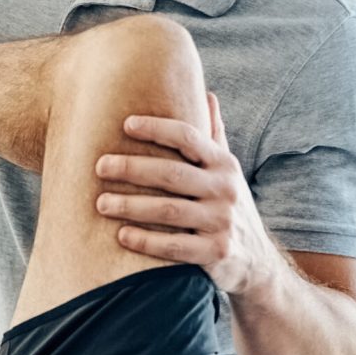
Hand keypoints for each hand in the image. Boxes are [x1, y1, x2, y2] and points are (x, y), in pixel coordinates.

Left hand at [95, 92, 276, 296]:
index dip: (157, 128)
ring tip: (101, 203)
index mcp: (223, 164)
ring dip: (131, 205)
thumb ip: (214, 135)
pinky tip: (122, 235)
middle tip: (100, 166)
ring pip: (169, 210)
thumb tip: (207, 94)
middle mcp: (225, 190)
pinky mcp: (216, 252)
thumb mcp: (227, 170)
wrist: (255, 260)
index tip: (126, 124)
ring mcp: (222, 222)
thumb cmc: (227, 206)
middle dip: (133, 168)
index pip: (188, 137)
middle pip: (172, 174)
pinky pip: (175, 246)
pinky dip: (146, 241)